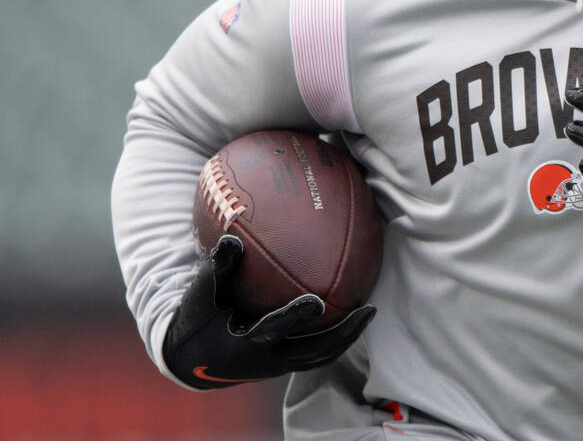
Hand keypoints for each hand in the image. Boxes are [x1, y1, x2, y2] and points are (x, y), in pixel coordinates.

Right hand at [163, 235, 374, 388]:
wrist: (191, 357)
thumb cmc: (199, 318)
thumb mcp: (201, 295)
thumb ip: (218, 268)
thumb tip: (231, 238)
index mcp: (243, 345)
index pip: (272, 330)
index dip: (294, 317)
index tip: (316, 301)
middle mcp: (266, 361)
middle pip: (312, 352)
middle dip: (341, 333)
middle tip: (367, 308)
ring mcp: (279, 366)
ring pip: (321, 356)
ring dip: (347, 336)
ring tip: (369, 311)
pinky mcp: (286, 364)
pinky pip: (318, 354)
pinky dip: (337, 337)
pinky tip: (353, 313)